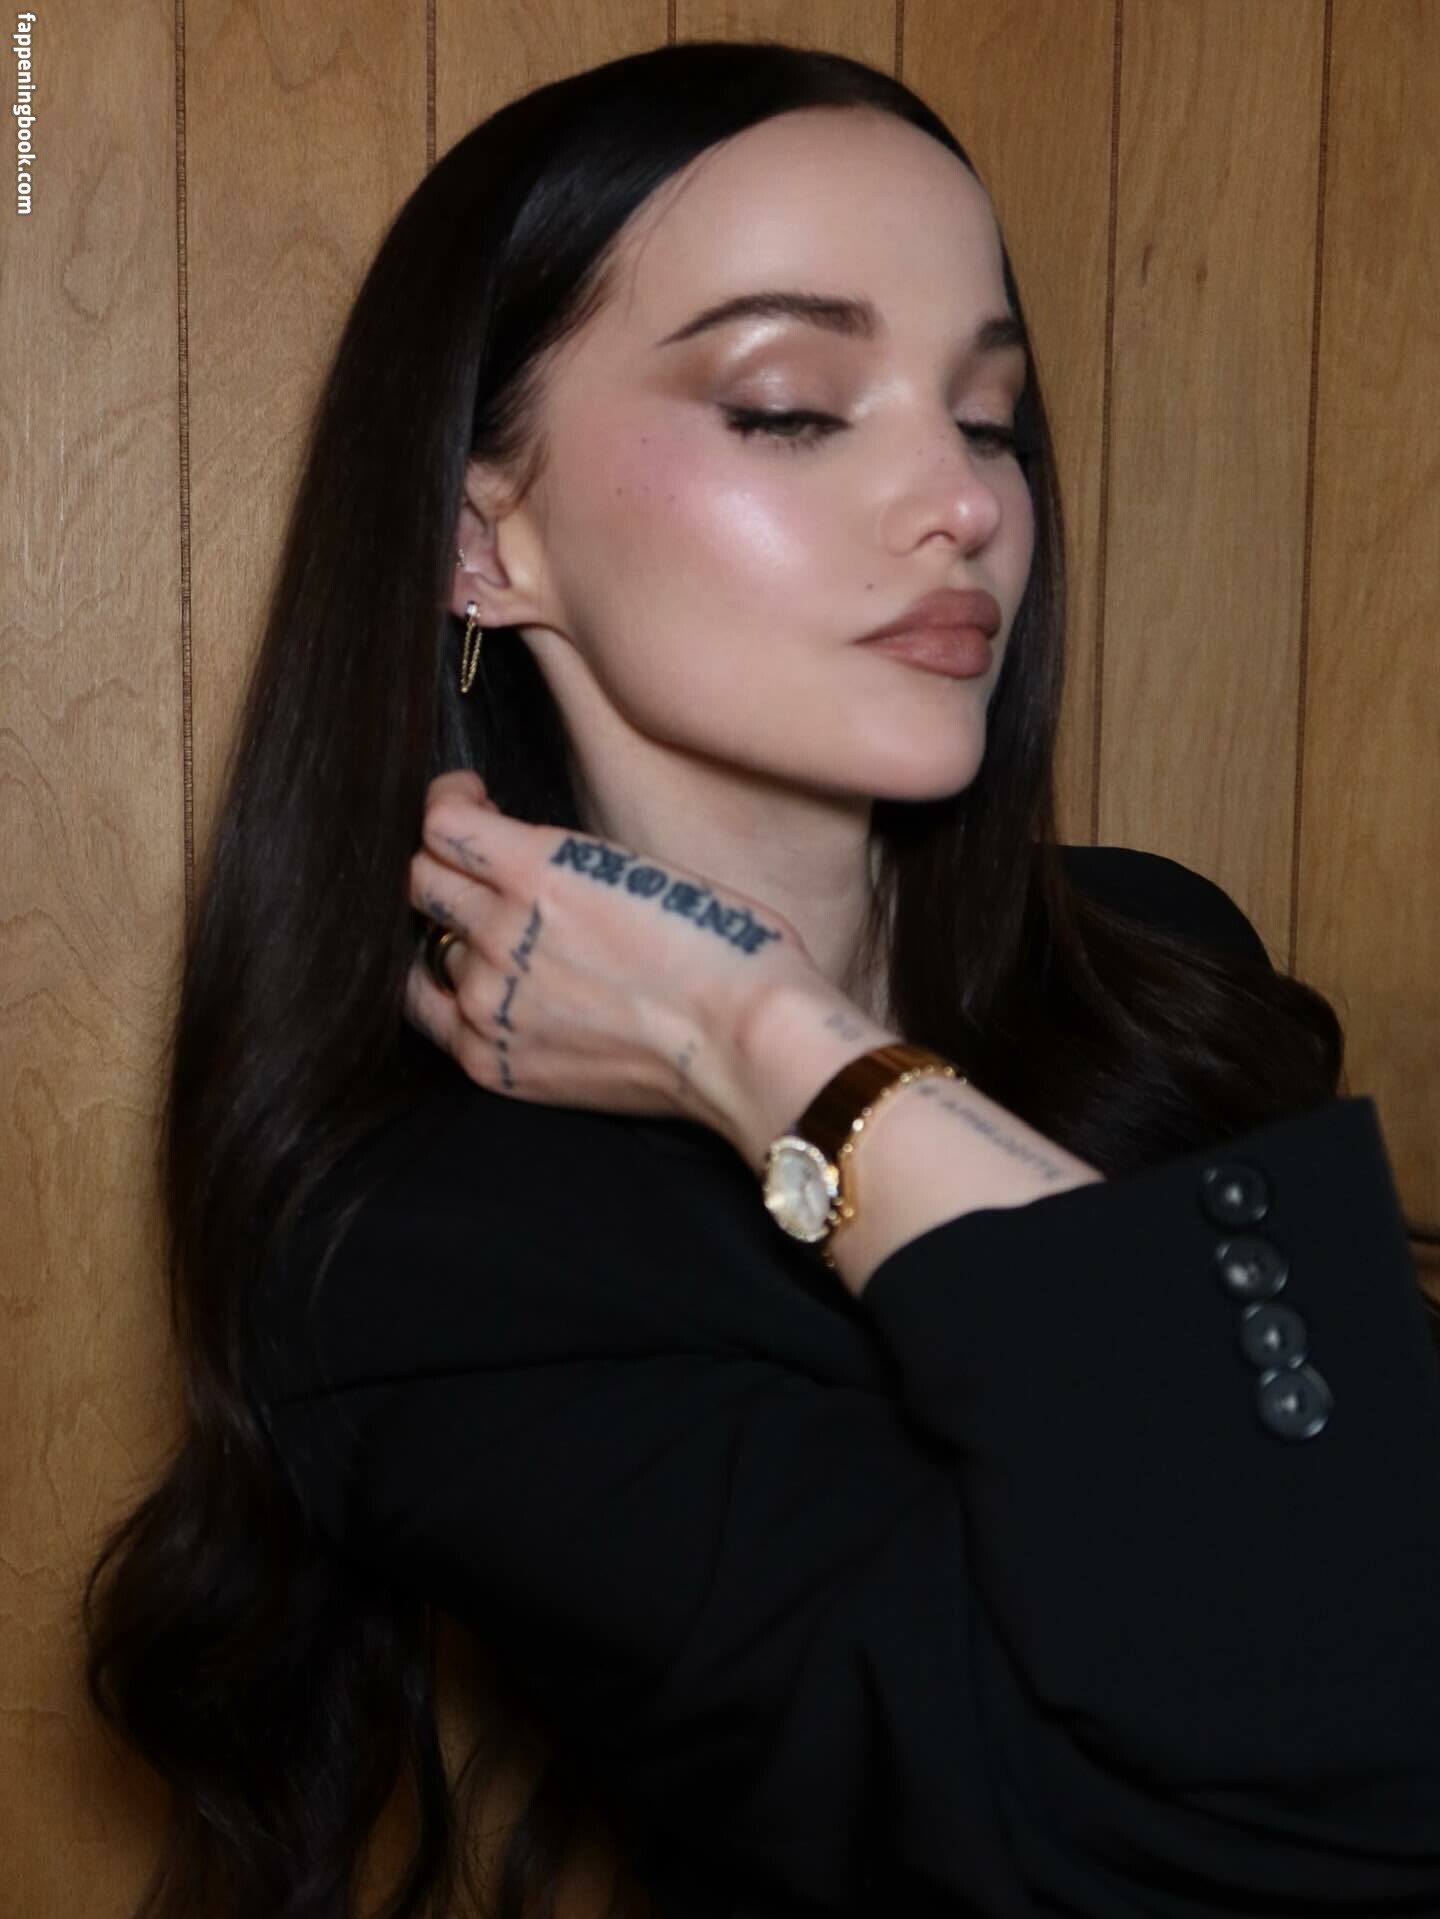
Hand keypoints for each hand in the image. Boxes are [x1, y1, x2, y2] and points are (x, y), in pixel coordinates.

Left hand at [404, 770, 827, 1132]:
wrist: (743, 1044)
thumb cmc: (724, 950)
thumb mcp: (639, 867)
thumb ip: (562, 864)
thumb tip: (520, 869)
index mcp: (540, 870)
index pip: (441, 824)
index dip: (449, 804)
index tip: (467, 803)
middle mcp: (500, 932)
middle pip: (422, 883)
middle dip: (448, 866)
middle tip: (480, 871)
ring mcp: (491, 1002)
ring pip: (431, 948)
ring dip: (459, 935)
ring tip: (503, 941)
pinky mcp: (494, 1061)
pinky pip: (433, 1015)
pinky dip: (449, 995)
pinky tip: (485, 991)